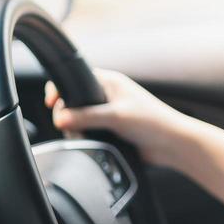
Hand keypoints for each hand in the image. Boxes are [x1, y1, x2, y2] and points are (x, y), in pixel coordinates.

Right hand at [45, 68, 197, 168]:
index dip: (61, 89)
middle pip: (74, 100)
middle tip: (67, 125)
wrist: (172, 145)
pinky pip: (88, 131)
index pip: (76, 78)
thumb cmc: (154, 123)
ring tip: (81, 135)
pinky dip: (84, 136)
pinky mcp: (110, 130)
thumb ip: (87, 116)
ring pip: (80, 117)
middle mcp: (107, 95)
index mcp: (110, 81)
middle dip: (67, 112)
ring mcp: (108, 113)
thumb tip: (60, 118)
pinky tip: (88, 142)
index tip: (51, 103)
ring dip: (76, 127)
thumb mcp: (117, 116)